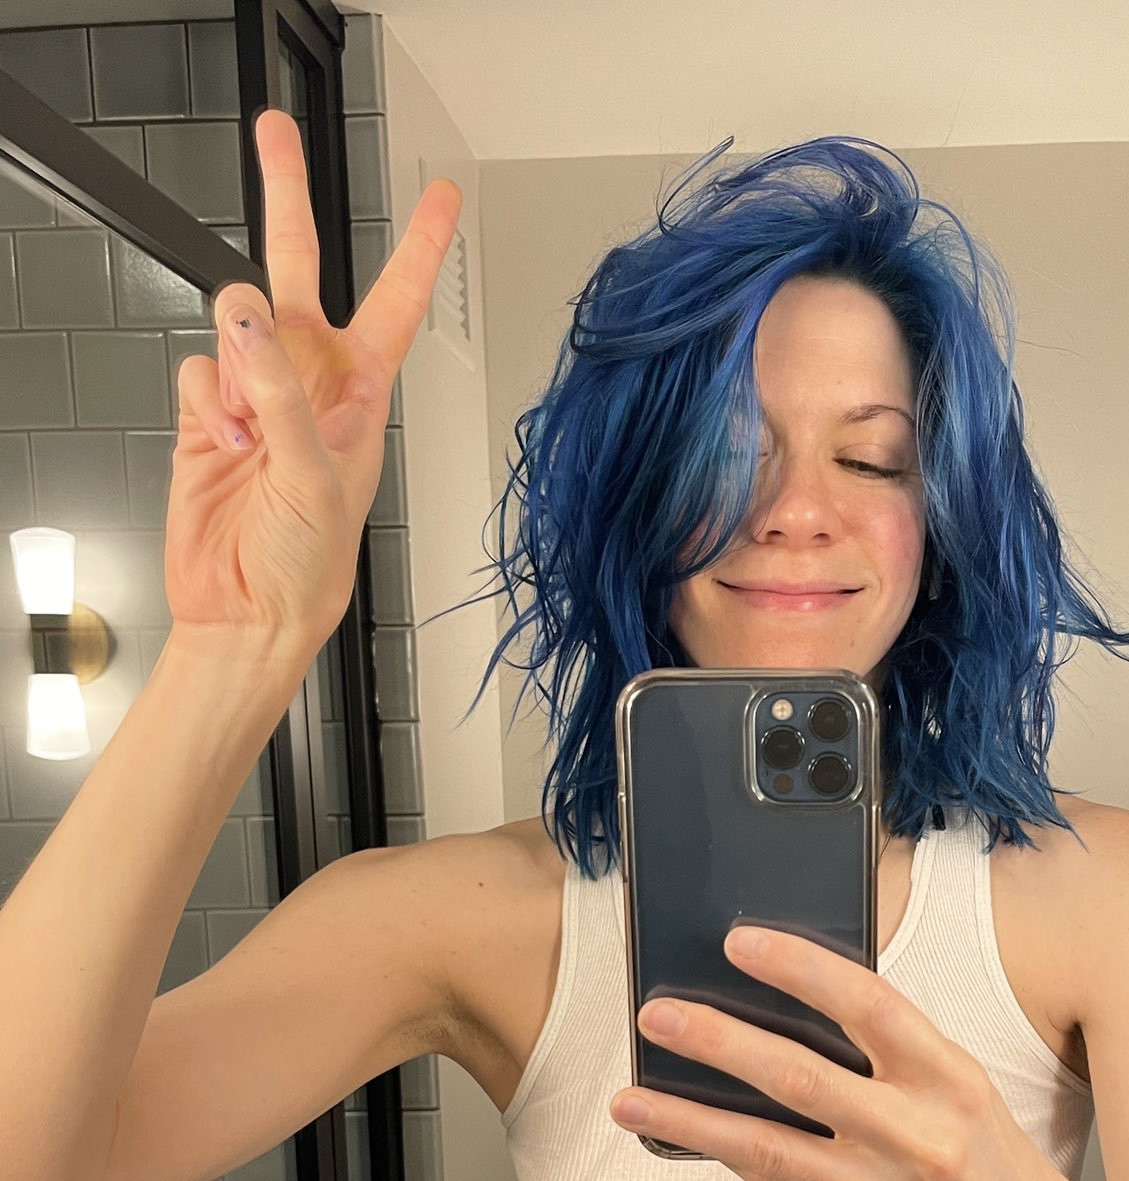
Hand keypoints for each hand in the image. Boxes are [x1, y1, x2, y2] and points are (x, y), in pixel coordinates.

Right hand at [165, 108, 460, 659]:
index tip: (440, 197)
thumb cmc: (310, 566)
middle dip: (287, 196)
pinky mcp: (209, 414)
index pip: (395, 303)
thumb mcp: (318, 476)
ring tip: (252, 430)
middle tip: (274, 131)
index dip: (417, 247)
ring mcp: (257, 394)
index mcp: (362, 395)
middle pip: (298, 269)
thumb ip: (284, 394)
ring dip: (239, 366)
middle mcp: (310, 383)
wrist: (249, 611)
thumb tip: (246, 318)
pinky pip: (198, 369)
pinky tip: (226, 443)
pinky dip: (207, 403)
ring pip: (236, 320)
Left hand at [609, 927, 1070, 1180]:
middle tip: (658, 1014)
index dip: (803, 969)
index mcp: (949, 1075)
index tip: (741, 941)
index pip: (871, 1005)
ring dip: (691, 1117)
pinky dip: (727, 1154)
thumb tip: (785, 1003)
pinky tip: (682, 1131)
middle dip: (719, 1042)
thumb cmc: (980, 1144)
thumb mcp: (955, 1078)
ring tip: (631, 1097)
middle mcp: (917, 1131)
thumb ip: (887, 1047)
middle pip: (801, 1078)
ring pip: (768, 1146)